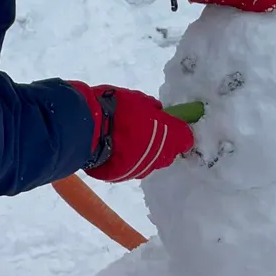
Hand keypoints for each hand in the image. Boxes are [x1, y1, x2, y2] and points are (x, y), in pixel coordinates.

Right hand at [70, 83, 193, 181]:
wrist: (90, 129)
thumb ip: (152, 108)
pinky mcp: (125, 176)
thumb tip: (158, 111)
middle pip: (168, 153)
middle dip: (162, 143)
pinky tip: (116, 149)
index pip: (186, 139)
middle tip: (146, 130)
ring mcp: (143, 168)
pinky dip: (128, 159)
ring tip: (128, 140)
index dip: (180, 132)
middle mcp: (160, 156)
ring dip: (144, 152)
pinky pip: (133, 167)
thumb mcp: (139, 100)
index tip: (171, 125)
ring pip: (150, 162)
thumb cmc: (117, 109)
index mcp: (170, 136)